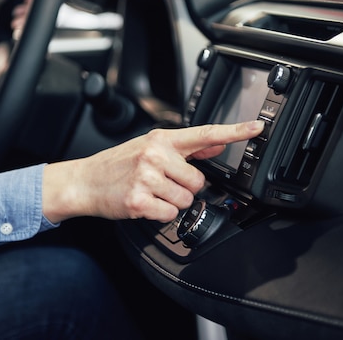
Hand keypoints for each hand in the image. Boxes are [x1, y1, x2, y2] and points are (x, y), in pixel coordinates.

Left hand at [0, 0, 28, 37]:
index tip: (26, 1)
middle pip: (32, 2)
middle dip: (26, 10)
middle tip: (17, 11)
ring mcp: (14, 2)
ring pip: (27, 13)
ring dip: (22, 19)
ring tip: (14, 22)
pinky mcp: (11, 13)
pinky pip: (21, 20)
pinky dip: (19, 23)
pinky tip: (13, 24)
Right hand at [42, 120, 264, 222]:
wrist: (86, 181)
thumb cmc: (118, 164)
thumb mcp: (151, 147)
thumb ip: (187, 147)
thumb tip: (218, 141)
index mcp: (162, 139)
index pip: (205, 133)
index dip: (235, 132)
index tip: (257, 129)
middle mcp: (155, 155)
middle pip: (199, 180)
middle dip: (186, 187)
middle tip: (163, 183)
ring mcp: (146, 177)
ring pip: (186, 199)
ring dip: (172, 202)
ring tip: (152, 193)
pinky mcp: (138, 200)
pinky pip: (169, 214)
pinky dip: (160, 214)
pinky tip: (145, 204)